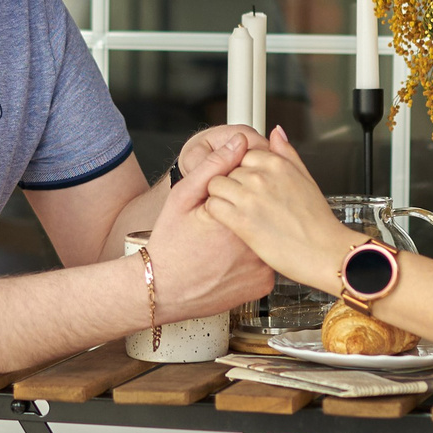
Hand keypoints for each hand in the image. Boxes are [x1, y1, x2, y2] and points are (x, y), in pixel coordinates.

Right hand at [144, 135, 273, 320]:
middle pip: (267, 213)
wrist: (162, 290)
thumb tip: (238, 141)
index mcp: (240, 217)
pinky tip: (232, 260)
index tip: (231, 198)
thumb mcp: (184, 197)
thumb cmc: (170, 244)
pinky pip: (267, 263)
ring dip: (256, 234)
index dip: (245, 189)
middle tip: (221, 228)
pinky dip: (254, 259)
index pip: (260, 188)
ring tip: (225, 244)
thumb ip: (214, 166)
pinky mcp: (264, 284)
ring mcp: (263, 268)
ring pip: (269, 237)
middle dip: (252, 211)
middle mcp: (257, 244)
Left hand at [199, 128, 355, 287]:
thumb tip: (276, 132)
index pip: (242, 152)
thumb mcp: (306, 178)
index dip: (243, 169)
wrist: (324, 253)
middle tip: (244, 201)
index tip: (248, 184)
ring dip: (220, 196)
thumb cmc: (317, 221)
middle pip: (227, 168)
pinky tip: (230, 221)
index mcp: (277, 163)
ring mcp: (250, 197)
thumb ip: (287, 153)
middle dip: (231, 183)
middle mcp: (261, 176)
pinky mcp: (241, 220)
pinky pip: (213, 206)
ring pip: (215, 184)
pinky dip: (216, 213)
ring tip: (235, 211)